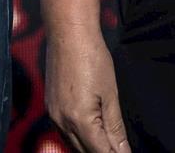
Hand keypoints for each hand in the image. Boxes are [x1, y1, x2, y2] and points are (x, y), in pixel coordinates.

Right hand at [47, 28, 131, 152]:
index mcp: (80, 120)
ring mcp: (53, 114)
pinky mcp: (50, 106)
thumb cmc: (91, 58)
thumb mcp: (111, 95)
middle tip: (119, 149)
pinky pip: (64, 132)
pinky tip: (90, 133)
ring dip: (90, 148)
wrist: (68, 32)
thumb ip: (115, 128)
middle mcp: (61, 121)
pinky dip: (78, 138)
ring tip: (108, 144)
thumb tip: (123, 152)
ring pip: (72, 144)